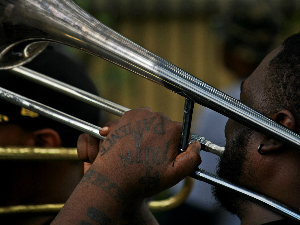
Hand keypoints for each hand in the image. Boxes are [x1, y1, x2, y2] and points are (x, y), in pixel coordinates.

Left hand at [77, 107, 200, 200]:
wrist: (113, 179)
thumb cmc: (143, 178)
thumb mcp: (174, 174)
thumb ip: (192, 158)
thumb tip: (196, 145)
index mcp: (171, 129)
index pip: (181, 133)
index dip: (176, 146)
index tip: (166, 156)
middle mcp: (156, 117)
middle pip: (165, 126)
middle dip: (161, 138)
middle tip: (151, 155)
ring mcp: (138, 115)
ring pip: (150, 121)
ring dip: (148, 131)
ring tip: (140, 150)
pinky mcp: (124, 117)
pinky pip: (135, 119)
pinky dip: (134, 128)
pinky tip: (130, 143)